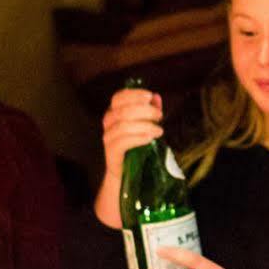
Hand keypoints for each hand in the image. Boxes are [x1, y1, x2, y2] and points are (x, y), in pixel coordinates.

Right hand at [94, 87, 164, 228]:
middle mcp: (108, 123)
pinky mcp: (111, 153)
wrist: (127, 174)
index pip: (119, 97)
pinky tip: (150, 138)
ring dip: (144, 125)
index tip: (150, 97)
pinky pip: (123, 142)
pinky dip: (138, 137)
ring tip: (159, 130)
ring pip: (123, 125)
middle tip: (160, 116)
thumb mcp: (146, 126)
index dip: (133, 94)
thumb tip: (156, 97)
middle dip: (144, 110)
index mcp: (115, 113)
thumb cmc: (137, 147)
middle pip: (123, 110)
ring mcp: (108, 138)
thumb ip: (150, 111)